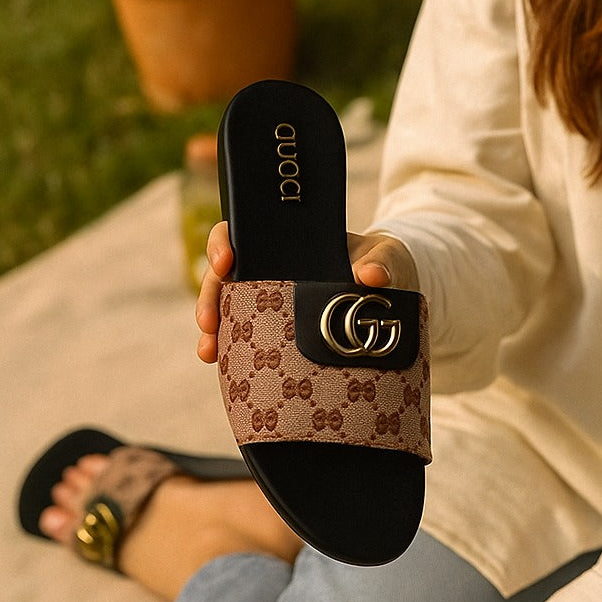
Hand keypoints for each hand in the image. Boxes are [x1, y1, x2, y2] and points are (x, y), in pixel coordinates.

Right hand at [195, 222, 419, 363]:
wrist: (394, 295)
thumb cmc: (386, 265)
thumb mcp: (388, 256)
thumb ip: (382, 261)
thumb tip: (370, 276)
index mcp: (292, 243)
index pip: (243, 234)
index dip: (223, 243)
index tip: (226, 262)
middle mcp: (275, 269)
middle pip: (226, 276)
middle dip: (209, 298)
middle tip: (208, 324)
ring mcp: (274, 300)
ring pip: (229, 310)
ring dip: (213, 331)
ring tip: (209, 353)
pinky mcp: (280, 330)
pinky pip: (247, 338)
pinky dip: (231, 352)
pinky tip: (220, 367)